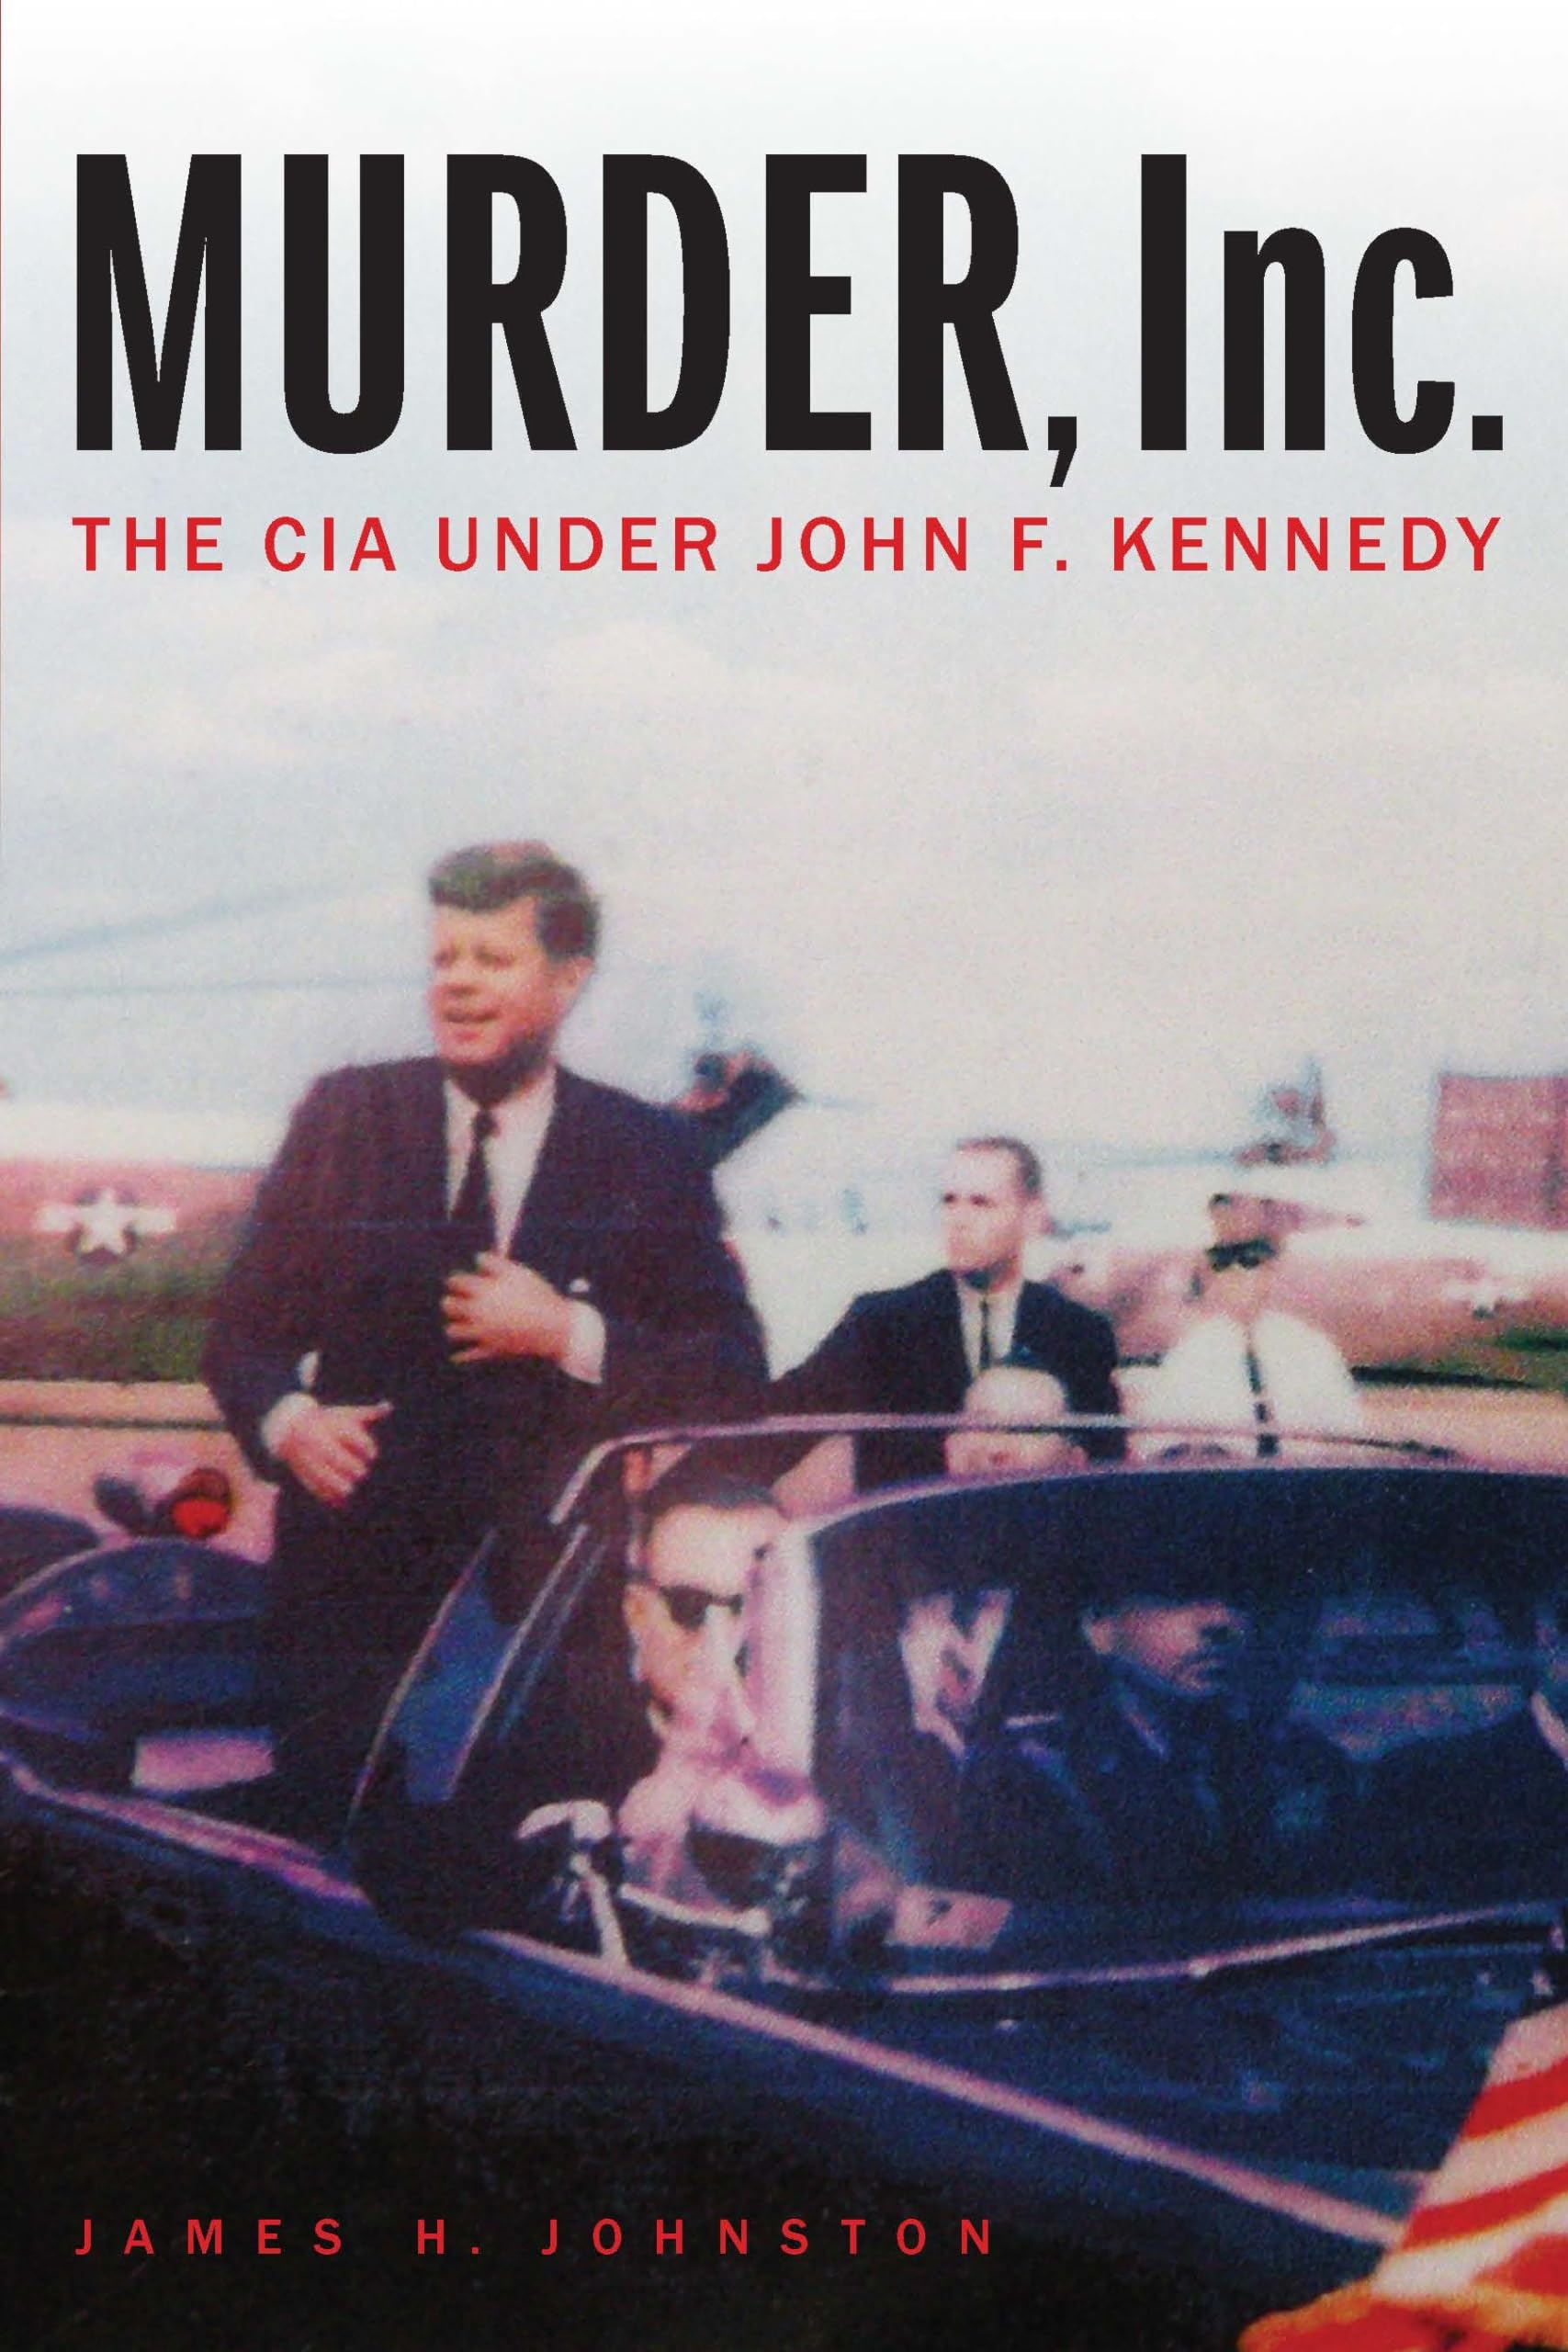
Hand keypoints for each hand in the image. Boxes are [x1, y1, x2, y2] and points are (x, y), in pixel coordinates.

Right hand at [275, 1400, 391, 1508]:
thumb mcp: (346, 1413)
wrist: (289, 1426)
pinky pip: (319, 1490)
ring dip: (345, 1486)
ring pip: (334, 1481)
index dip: (369, 1450)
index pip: (362, 1444)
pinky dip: (330, 1497)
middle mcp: (323, 1443)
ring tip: (349, 1486)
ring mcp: (312, 1458)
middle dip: (358, 1469)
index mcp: (335, 1428)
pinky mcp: (303, 1472)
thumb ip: (368, 1413)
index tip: (369, 1453)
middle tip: (359, 1470)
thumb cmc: (326, 1420)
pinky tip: (338, 1498)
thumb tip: (388, 1406)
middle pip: (349, 1465)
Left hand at [443, 1252, 571, 1365]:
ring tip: (463, 1324)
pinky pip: (469, 1355)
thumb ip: (495, 1262)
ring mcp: (482, 1332)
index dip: (456, 1280)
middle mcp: (477, 1311)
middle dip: (450, 1302)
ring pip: (453, 1331)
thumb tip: (478, 1258)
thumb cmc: (537, 1295)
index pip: (455, 1282)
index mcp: (482, 1290)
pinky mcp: (490, 1349)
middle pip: (448, 1305)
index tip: (460, 1282)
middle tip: (457, 1302)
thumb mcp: (518, 1272)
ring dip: (454, 1326)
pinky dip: (462, 1356)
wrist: (553, 1326)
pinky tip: (457, 1355)